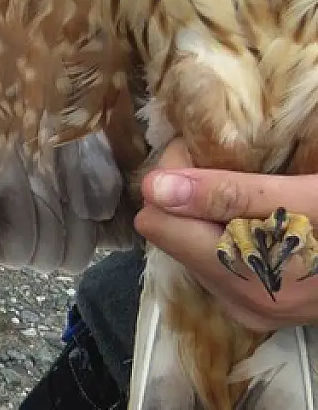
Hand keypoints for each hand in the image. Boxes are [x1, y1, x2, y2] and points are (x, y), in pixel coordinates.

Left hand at [134, 139, 317, 330]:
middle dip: (191, 192)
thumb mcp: (307, 197)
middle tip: (231, 161)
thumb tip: (155, 188)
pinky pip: (219, 261)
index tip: (205, 148)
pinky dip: (230, 232)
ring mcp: (251, 308)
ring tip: (252, 186)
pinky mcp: (264, 307)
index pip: (156, 220)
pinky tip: (261, 214)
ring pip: (192, 246)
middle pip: (170, 234)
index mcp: (244, 277)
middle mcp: (238, 302)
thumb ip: (229, 193)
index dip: (176, 176)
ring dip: (210, 211)